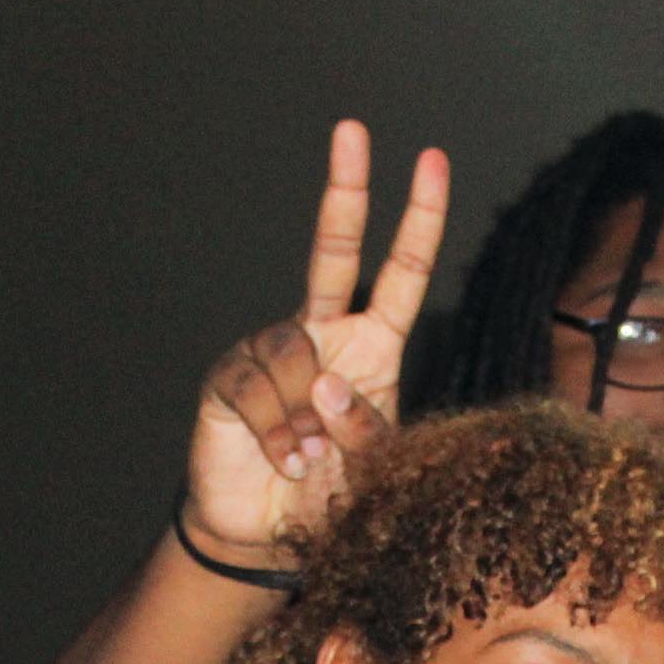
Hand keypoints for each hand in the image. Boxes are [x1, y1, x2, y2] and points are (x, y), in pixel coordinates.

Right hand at [183, 120, 448, 561]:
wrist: (267, 534)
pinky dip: (277, 433)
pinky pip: (259, 387)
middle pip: (335, 251)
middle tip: (352, 129)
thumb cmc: (332, 494)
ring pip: (295, 351)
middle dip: (346, 192)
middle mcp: (322, 334)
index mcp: (372, 347)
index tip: (432, 161)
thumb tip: (323, 380)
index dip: (419, 220)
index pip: (401, 274)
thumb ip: (368, 428)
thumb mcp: (375, 469)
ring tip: (306, 459)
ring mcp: (273, 351)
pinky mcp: (231, 377)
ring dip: (307, 417)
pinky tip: (281, 460)